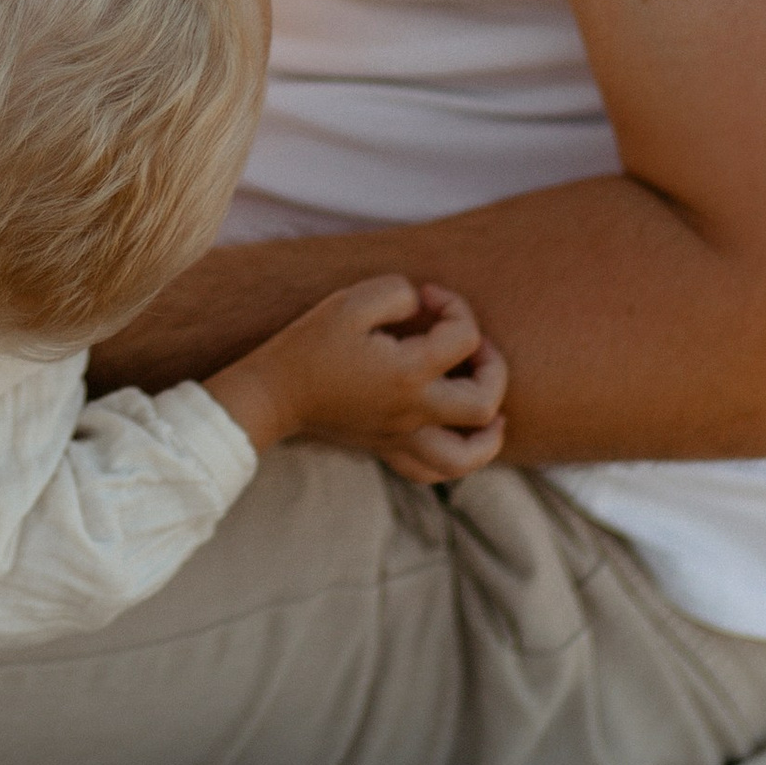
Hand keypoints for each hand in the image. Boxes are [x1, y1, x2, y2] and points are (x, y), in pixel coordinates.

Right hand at [207, 274, 507, 482]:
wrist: (273, 393)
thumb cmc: (310, 345)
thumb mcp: (350, 301)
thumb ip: (398, 293)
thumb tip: (422, 305)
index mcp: (408, 373)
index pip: (464, 337)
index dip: (454, 305)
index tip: (426, 297)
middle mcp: (413, 412)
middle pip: (484, 403)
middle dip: (492, 367)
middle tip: (471, 346)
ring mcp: (402, 437)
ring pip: (467, 457)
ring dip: (489, 431)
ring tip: (490, 408)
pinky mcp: (388, 449)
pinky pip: (433, 472)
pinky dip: (459, 458)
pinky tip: (458, 434)